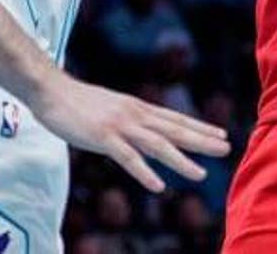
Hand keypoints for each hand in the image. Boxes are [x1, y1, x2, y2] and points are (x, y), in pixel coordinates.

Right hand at [30, 73, 229, 192]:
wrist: (50, 90)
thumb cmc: (78, 102)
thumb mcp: (112, 110)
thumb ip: (129, 121)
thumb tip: (144, 134)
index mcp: (137, 109)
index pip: (175, 119)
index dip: (199, 127)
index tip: (221, 135)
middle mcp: (134, 115)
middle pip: (174, 129)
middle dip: (201, 140)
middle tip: (226, 148)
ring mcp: (119, 126)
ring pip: (157, 145)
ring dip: (181, 160)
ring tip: (201, 175)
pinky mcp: (103, 137)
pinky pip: (127, 158)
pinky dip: (144, 172)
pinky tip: (158, 186)